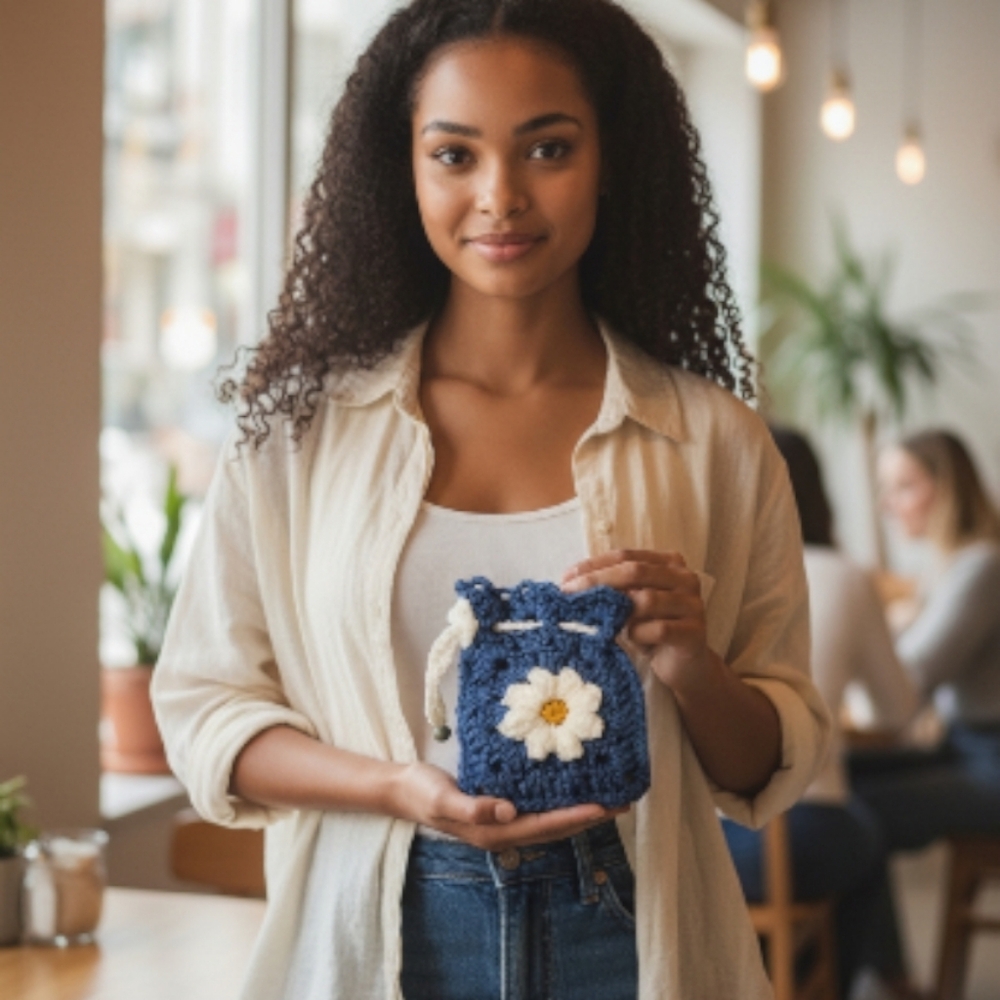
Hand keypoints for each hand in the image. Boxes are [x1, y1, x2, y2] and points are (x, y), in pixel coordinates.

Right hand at [390, 761, 626, 850]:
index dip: (575, 817)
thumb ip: (474, 807)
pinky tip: (571, 787)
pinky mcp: (500, 806)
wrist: (403, 789)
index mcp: (494, 832)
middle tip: (622, 802)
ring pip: (550, 819)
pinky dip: (559, 799)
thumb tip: (509, 812)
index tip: (603, 806)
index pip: (544, 826)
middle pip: (555, 827)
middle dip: (589, 816)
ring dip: (579, 809)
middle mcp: (504, 830)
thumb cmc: (422, 791)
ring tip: (608, 796)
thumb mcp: (444, 798)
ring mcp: (503, 820)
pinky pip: (538, 806)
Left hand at [562, 549, 711, 695]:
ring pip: (647, 600)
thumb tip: (567, 583)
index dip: (593, 565)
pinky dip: (638, 634)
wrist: (685, 667)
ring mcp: (692, 604)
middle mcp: (684, 578)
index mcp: (668, 563)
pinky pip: (659, 629)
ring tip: (600, 623)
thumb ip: (611, 588)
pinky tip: (630, 639)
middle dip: (597, 582)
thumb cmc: (651, 630)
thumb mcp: (630, 605)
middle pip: (634, 572)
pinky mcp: (694, 632)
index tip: (565, 578)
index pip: (625, 556)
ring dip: (618, 612)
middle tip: (569, 595)